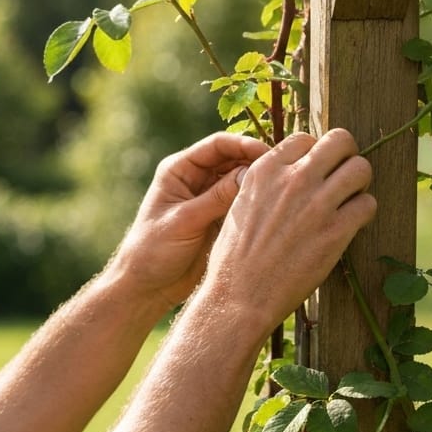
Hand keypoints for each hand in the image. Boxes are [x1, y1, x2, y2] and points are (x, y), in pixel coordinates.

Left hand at [110, 132, 268, 312]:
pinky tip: (274, 206)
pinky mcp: (219, 218)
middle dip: (256, 161)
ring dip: (258, 182)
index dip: (244, 144)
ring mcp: (209, 198)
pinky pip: (242, 202)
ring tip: (283, 188)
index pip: (217, 145)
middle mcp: (196, 179)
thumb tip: (251, 173)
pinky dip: (256, 202)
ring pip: (241, 180)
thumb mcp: (184, 221)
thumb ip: (216, 198)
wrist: (147, 287)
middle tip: (283, 170)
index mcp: (179, 170)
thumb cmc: (153, 251)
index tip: (267, 154)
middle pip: (233, 159)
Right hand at [197, 128, 376, 334]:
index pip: (305, 137)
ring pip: (361, 168)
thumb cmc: (236, 257)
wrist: (240, 297)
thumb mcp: (241, 205)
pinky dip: (364, 212)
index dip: (314, 153)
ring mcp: (317, 205)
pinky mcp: (336, 232)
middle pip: (340, 141)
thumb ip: (267, 183)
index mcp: (266, 170)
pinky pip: (368, 204)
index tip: (316, 171)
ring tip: (351, 198)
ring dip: (360, 182)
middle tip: (343, 175)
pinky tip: (351, 223)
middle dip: (346, 155)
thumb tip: (291, 171)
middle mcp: (293, 180)